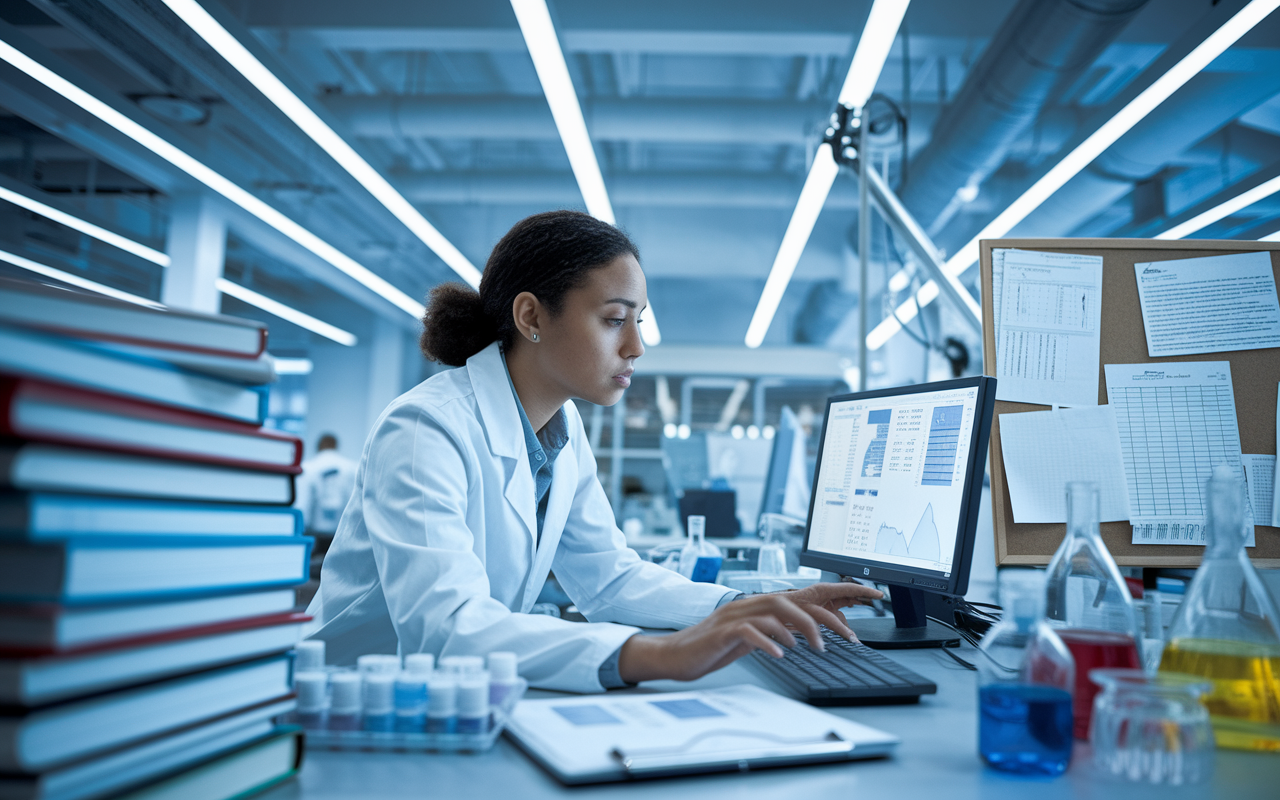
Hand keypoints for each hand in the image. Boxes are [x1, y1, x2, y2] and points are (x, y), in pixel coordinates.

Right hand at [617, 581, 881, 683]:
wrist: (676, 654)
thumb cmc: (713, 646)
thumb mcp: (754, 636)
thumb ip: (778, 629)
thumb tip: (808, 631)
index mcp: (760, 604)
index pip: (803, 595)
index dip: (833, 597)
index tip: (861, 607)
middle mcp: (750, 604)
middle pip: (794, 599)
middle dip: (825, 616)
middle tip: (847, 637)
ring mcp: (735, 615)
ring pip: (775, 609)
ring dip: (800, 627)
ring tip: (816, 647)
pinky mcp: (722, 631)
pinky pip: (749, 631)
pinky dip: (768, 641)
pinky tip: (781, 653)